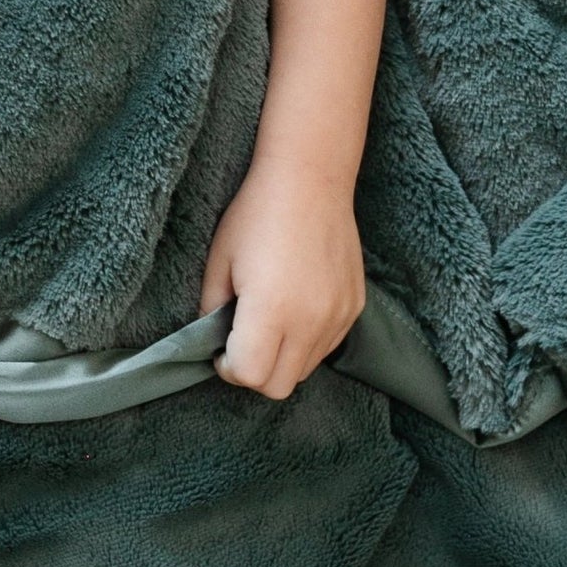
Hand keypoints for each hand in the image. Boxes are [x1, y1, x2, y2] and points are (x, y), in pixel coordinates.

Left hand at [198, 154, 365, 399]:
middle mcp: (310, 320)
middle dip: (253, 372)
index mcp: (271, 309)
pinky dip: (306, 342)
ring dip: (281, 359)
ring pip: (305, 370)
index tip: (220, 347)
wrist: (309, 180)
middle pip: (278, 387)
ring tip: (268, 321)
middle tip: (240, 342)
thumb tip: (213, 338)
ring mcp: (337, 316)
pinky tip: (294, 308)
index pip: (249, 375)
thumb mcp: (220, 260)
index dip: (228, 367)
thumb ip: (212, 308)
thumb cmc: (256, 214)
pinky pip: (327, 346)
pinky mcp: (354, 308)